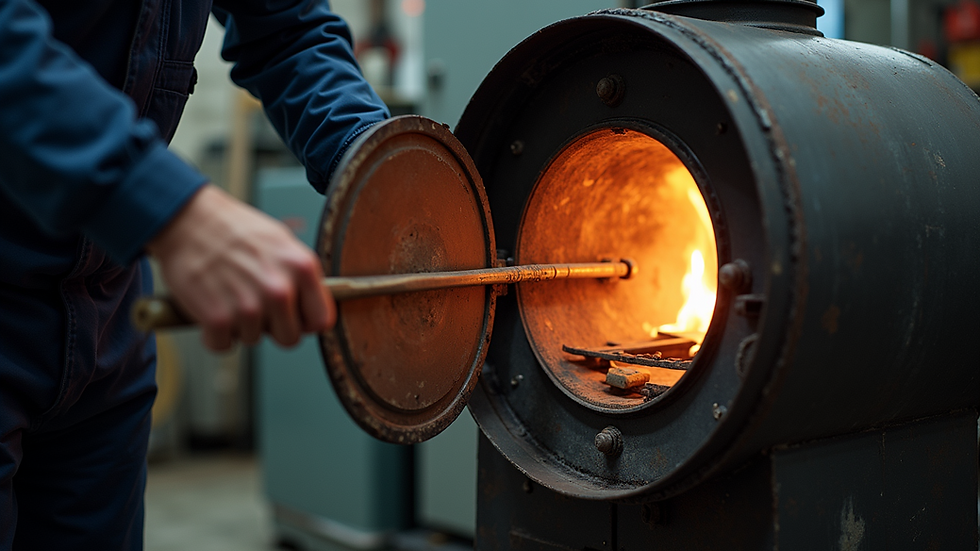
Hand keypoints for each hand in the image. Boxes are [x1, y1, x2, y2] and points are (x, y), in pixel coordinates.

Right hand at [147, 185, 334, 350]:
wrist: (188, 220)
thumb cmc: (234, 229)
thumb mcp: (283, 242)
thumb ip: (302, 276)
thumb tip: (313, 306)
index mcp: (302, 268)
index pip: (322, 320)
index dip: (306, 321)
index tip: (295, 317)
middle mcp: (279, 290)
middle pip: (290, 339)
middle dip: (273, 328)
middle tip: (256, 305)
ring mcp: (249, 306)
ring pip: (253, 340)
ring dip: (240, 325)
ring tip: (230, 294)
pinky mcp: (217, 318)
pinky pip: (223, 345)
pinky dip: (214, 333)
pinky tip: (212, 307)